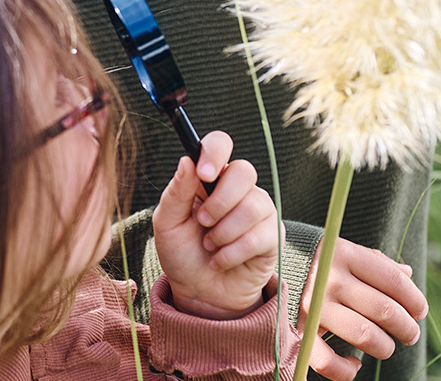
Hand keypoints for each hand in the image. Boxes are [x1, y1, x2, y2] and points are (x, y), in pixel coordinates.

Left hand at [152, 131, 278, 320]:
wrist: (199, 294)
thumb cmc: (183, 254)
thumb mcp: (167, 224)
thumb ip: (176, 192)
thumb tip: (187, 160)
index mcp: (210, 178)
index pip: (220, 144)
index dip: (215, 153)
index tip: (204, 174)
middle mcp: (238, 189)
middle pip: (244, 171)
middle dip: (219, 203)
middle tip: (203, 223)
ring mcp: (259, 210)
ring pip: (252, 207)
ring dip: (223, 234)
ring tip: (210, 247)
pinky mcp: (272, 235)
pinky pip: (259, 236)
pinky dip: (232, 253)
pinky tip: (221, 260)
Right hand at [299, 239, 428, 380]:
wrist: (271, 265)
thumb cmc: (321, 262)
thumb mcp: (347, 252)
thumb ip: (377, 263)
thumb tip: (408, 273)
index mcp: (346, 255)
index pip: (393, 281)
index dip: (414, 299)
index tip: (420, 312)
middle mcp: (330, 280)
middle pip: (384, 309)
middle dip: (406, 327)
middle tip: (411, 334)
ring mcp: (314, 307)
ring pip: (364, 335)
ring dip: (385, 347)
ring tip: (388, 347)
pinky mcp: (299, 331)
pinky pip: (326, 361)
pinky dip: (346, 370)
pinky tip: (356, 364)